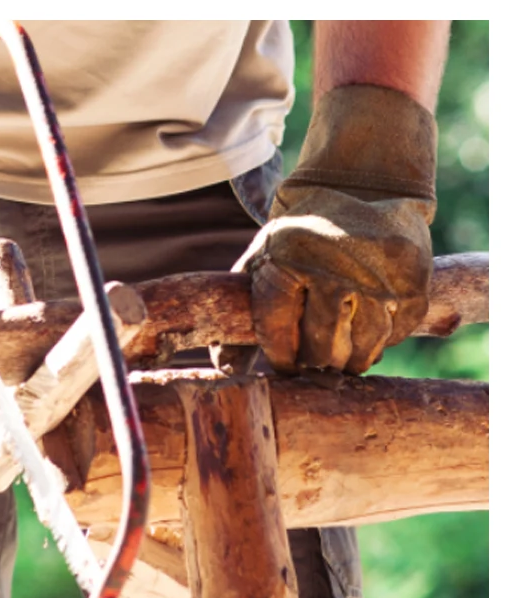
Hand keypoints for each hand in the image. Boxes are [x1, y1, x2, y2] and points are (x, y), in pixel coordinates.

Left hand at [240, 84, 434, 373]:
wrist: (361, 184)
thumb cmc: (300, 238)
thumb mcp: (262, 262)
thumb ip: (240, 314)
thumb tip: (225, 371)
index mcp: (286, 265)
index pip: (278, 335)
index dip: (282, 359)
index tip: (287, 364)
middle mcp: (332, 271)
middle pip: (321, 350)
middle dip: (316, 363)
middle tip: (317, 361)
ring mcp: (376, 275)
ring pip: (362, 348)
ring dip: (352, 359)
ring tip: (344, 353)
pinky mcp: (412, 277)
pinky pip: (398, 331)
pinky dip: (386, 340)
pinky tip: (372, 331)